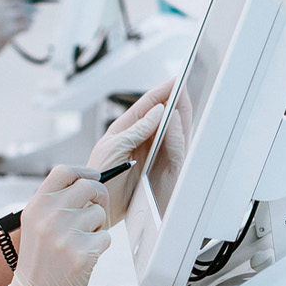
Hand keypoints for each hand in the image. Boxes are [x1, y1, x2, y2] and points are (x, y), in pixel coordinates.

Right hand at [0, 0, 34, 63]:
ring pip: (22, 14)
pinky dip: (27, 26)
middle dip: (29, 6)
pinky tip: (27, 28)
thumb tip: (17, 5)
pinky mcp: (4, 35)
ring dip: (30, 17)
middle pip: (18, 4)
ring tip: (31, 21)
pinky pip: (22, 27)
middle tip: (36, 10)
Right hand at [0, 166, 110, 285]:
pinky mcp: (83, 253)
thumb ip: (56, 203)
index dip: (84, 172)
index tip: (93, 177)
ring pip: (100, 214)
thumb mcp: (36, 225)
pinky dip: (100, 246)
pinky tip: (83, 256)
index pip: (64, 172)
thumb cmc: (39, 262)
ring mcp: (66, 234)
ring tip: (79, 242)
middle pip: (89, 186)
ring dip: (97, 227)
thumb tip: (89, 183)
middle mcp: (49, 216)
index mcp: (36, 206)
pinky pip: (106, 237)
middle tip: (97, 209)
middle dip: (100, 196)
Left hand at [87, 80, 174, 227]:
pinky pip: (174, 149)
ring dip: (179, 114)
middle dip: (175, 100)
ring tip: (183, 97)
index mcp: (128, 131)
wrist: (102, 206)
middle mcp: (144, 141)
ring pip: (173, 131)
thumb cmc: (102, 179)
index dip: (161, 93)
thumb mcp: (114, 147)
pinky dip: (175, 134)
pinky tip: (174, 120)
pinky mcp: (164, 170)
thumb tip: (159, 110)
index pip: (148, 107)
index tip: (175, 79)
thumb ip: (137, 129)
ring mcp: (155, 155)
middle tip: (184, 85)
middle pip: (164, 117)